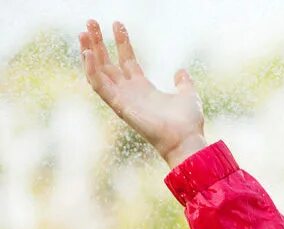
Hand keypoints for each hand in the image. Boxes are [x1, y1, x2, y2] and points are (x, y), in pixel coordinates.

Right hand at [79, 19, 206, 168]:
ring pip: (98, 72)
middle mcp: (129, 92)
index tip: (117, 23)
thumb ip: (183, 82)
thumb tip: (181, 70)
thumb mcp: (187, 95)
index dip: (121, 42)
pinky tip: (88, 53)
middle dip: (98, 43)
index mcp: (143, 88)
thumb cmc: (188, 122)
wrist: (186, 139)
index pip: (127, 59)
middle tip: (90, 22)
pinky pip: (99, 86)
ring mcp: (122, 99)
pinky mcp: (119, 106)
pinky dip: (91, 70)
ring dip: (89, 52)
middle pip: (108, 63)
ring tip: (83, 32)